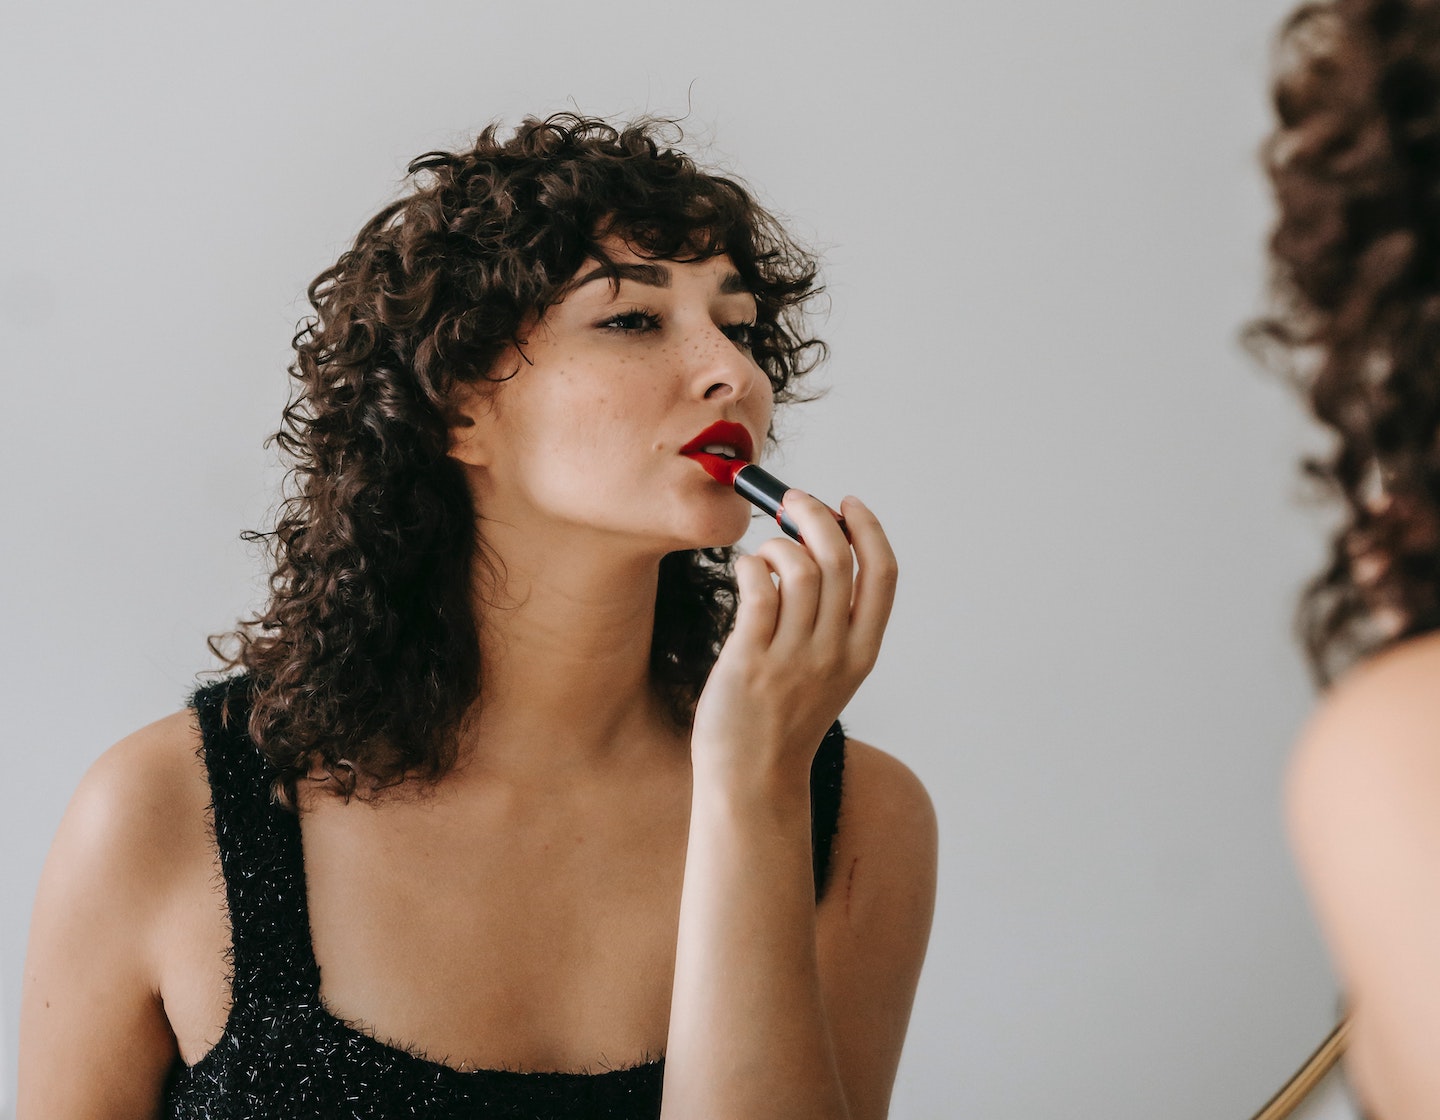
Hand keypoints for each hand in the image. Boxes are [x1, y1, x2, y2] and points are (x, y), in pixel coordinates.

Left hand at [691, 491, 897, 791]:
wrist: (752, 779)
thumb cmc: (782, 720)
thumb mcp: (829, 675)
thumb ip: (832, 623)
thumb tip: (817, 551)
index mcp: (862, 652)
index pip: (883, 574)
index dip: (869, 529)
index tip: (848, 503)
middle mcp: (834, 652)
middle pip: (838, 559)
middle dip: (815, 514)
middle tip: (792, 501)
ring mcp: (794, 657)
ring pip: (798, 567)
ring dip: (776, 543)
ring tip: (763, 553)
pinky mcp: (751, 660)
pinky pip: (758, 589)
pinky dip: (750, 565)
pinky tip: (744, 572)